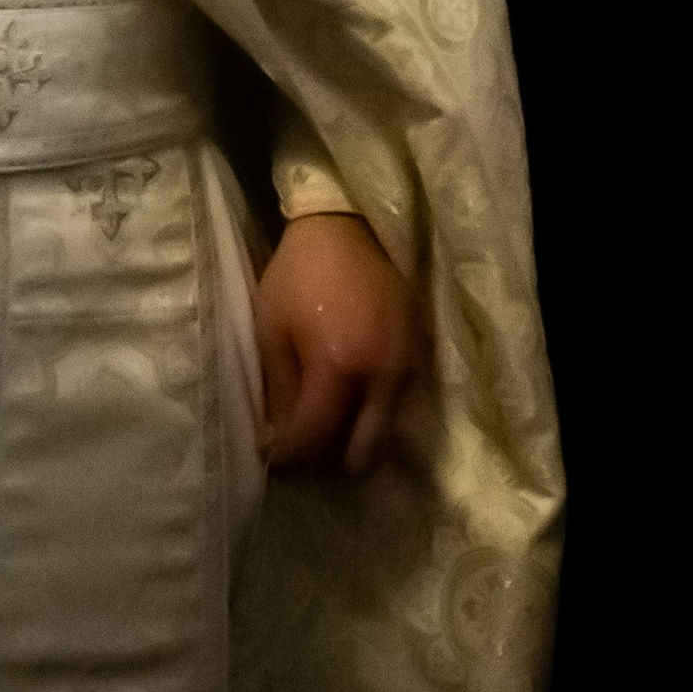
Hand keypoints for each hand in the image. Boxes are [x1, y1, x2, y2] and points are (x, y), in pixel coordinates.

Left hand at [253, 212, 420, 475]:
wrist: (348, 227)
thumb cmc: (299, 275)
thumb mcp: (272, 329)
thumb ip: (280, 392)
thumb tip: (279, 443)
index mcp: (339, 362)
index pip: (316, 438)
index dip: (289, 456)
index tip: (271, 456)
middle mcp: (382, 374)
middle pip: (362, 454)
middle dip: (328, 464)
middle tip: (303, 455)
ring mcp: (409, 367)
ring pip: (385, 437)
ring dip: (354, 446)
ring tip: (326, 435)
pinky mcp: (421, 357)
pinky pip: (399, 409)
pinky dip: (374, 421)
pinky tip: (351, 410)